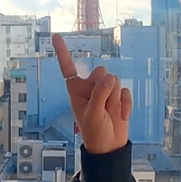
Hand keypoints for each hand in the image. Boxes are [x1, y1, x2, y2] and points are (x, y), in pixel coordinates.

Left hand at [52, 33, 131, 154]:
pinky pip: (126, 91)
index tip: (55, 35)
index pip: (68, 67)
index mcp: (76, 89)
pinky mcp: (118, 96)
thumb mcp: (93, 114)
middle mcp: (90, 87)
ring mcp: (105, 91)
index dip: (62, 52)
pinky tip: (121, 115)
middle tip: (102, 106)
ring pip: (115, 80)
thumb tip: (109, 77)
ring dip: (115, 98)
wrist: (110, 146)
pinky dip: (125, 104)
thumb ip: (100, 94)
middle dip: (105, 87)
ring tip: (109, 112)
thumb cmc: (95, 132)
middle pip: (101, 71)